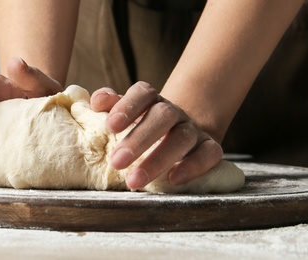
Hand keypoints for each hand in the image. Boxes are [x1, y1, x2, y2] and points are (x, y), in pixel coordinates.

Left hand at [89, 81, 223, 188]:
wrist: (176, 135)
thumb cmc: (140, 127)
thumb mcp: (124, 115)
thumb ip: (109, 105)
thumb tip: (97, 102)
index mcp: (151, 100)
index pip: (143, 93)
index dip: (128, 107)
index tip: (110, 126)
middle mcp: (174, 112)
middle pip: (162, 116)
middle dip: (139, 140)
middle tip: (117, 162)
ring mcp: (193, 129)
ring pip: (183, 138)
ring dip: (158, 160)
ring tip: (135, 181)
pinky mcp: (209, 147)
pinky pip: (210, 153)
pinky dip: (193, 166)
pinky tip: (174, 180)